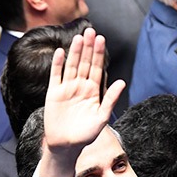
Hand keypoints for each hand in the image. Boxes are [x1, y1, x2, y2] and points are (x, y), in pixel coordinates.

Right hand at [38, 28, 124, 176]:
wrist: (66, 146)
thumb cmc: (86, 135)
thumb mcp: (102, 117)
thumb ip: (110, 99)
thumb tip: (122, 81)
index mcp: (93, 91)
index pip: (96, 68)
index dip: (98, 54)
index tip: (101, 39)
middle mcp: (80, 87)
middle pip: (84, 62)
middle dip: (88, 47)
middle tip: (91, 31)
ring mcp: (67, 88)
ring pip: (71, 65)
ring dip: (74, 52)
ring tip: (79, 37)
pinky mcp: (54, 93)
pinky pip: (56, 75)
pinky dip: (58, 64)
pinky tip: (61, 51)